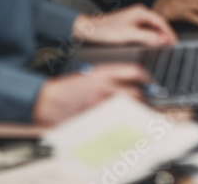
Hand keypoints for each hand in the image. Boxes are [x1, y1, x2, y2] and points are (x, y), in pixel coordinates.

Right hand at [33, 63, 149, 125]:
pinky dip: (121, 124)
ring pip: (128, 109)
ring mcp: (101, 104)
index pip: (135, 71)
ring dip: (136, 112)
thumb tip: (134, 84)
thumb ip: (112, 78)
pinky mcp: (96, 118)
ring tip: (137, 115)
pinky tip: (122, 125)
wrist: (47, 99)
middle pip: (136, 93)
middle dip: (144, 99)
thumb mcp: (91, 75)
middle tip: (146, 104)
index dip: (146, 78)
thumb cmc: (67, 88)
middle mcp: (104, 87)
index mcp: (104, 73)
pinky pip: (116, 122)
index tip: (150, 84)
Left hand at [73, 5, 176, 46]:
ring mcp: (134, 19)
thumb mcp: (129, 35)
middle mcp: (139, 14)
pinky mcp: (129, 26)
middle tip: (171, 47)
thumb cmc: (105, 30)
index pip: (162, 21)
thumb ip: (148, 37)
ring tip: (162, 47)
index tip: (175, 43)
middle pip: (158, 24)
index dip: (170, 33)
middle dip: (165, 35)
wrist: (88, 30)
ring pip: (151, 28)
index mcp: (141, 12)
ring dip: (157, 37)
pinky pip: (144, 31)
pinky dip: (149, 38)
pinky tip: (149, 45)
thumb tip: (164, 40)